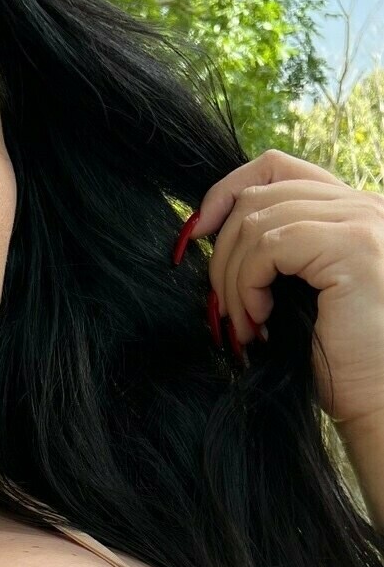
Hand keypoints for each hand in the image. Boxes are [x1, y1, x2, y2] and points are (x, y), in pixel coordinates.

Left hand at [185, 148, 383, 425]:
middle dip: (223, 252)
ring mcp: (361, 221)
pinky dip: (249, 283)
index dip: (227, 192)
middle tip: (224, 307)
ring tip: (245, 324)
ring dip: (234, 278)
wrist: (380, 399)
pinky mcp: (353, 246)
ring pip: (257, 220)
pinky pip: (270, 243)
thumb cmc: (339, 360)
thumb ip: (274, 253)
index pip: (276, 167)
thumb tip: (210, 235)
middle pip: (259, 193)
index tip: (200, 235)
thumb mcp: (297, 294)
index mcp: (350, 210)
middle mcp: (362, 205)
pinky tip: (260, 320)